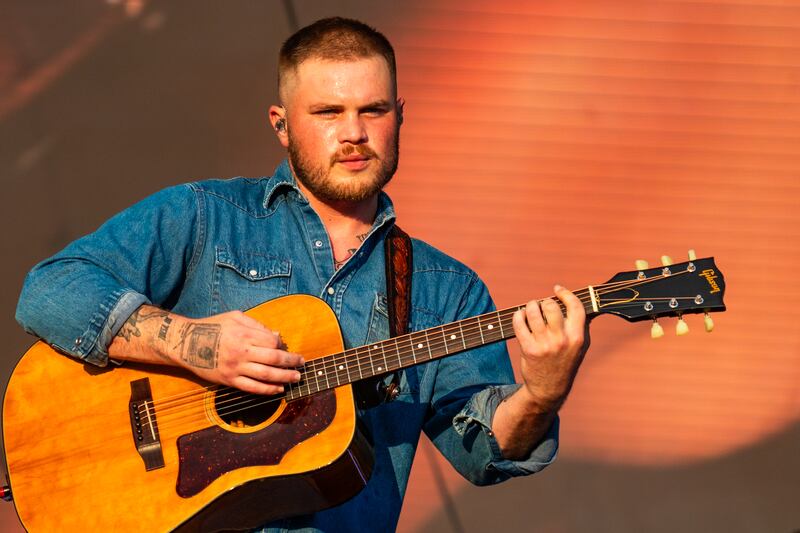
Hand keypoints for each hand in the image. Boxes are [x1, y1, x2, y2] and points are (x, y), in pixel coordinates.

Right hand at [169, 311, 303, 394]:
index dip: (282, 344)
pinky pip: (252, 388)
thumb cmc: (212, 326)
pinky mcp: (229, 380)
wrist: (186, 343)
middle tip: (302, 363)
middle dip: (291, 361)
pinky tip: (279, 389)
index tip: (287, 347)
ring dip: (285, 377)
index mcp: (243, 333)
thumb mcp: (234, 316)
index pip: (272, 341)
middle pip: (274, 358)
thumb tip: (277, 335)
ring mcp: (235, 368)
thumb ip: (256, 324)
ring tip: (297, 377)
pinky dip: (268, 390)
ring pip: (266, 375)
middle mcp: (241, 351)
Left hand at [512, 285, 589, 410]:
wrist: (549, 388)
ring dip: (530, 306)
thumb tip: (575, 301)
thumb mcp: (580, 346)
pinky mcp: (529, 349)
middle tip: (541, 306)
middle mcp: (562, 340)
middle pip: (550, 305)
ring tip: (530, 310)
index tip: (557, 289)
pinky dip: (518, 316)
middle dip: (543, 302)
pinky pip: (519, 323)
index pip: (575, 306)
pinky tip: (520, 317)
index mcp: (578, 337)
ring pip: (533, 312)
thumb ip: (580, 325)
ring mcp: (545, 345)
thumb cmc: (565, 362)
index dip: (566, 293)